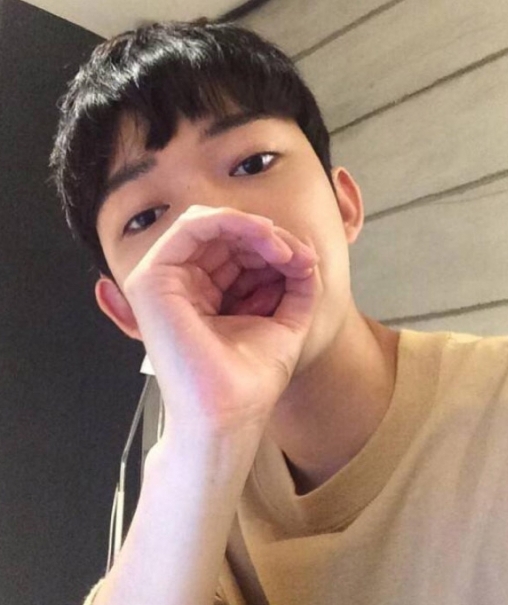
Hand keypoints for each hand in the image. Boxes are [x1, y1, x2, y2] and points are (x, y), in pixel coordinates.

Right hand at [124, 205, 319, 434]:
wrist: (229, 417)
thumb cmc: (250, 381)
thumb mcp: (286, 320)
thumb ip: (296, 282)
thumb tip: (306, 251)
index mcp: (207, 296)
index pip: (236, 251)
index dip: (274, 248)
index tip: (307, 262)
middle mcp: (183, 286)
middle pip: (225, 236)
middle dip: (268, 238)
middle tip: (299, 255)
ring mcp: (164, 282)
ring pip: (210, 224)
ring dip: (255, 229)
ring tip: (286, 250)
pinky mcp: (152, 279)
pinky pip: (192, 226)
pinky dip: (233, 223)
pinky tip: (266, 238)